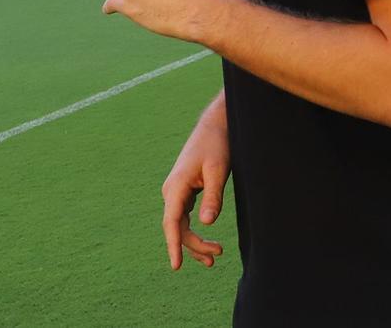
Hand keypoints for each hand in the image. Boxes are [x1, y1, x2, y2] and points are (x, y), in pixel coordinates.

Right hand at [161, 94, 228, 270]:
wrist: (214, 125)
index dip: (174, 246)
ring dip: (195, 242)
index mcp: (176, 187)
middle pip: (177, 228)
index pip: (171, 223)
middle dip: (195, 246)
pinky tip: (205, 243)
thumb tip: (207, 224)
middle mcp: (171, 192)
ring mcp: (176, 192)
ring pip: (181, 225)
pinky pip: (185, 218)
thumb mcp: (218, 170)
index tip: (176, 266)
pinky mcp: (184, 192)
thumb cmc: (217, 145)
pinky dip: (194, 232)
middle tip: (218, 255)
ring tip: (214, 257)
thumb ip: (213, 197)